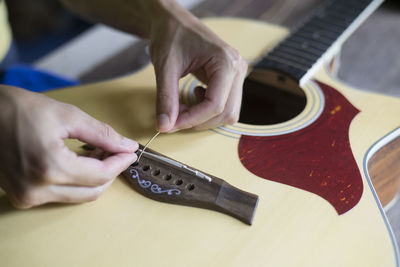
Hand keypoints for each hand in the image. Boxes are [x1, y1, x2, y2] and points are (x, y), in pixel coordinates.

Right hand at [0, 86, 137, 208]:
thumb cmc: (17, 109)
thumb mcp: (67, 116)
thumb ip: (102, 134)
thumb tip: (127, 146)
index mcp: (49, 167)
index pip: (101, 175)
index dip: (120, 163)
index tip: (130, 152)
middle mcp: (37, 190)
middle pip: (92, 191)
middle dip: (110, 172)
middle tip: (116, 152)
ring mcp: (28, 197)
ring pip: (78, 196)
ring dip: (94, 178)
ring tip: (97, 153)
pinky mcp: (22, 197)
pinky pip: (61, 195)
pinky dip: (75, 181)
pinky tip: (78, 160)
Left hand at [149, 1, 247, 131]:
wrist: (174, 22)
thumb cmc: (171, 36)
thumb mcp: (165, 67)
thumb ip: (166, 98)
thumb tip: (164, 126)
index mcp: (226, 62)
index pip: (215, 105)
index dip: (192, 119)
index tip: (170, 125)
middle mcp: (237, 68)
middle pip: (226, 113)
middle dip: (198, 120)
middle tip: (174, 116)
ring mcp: (237, 75)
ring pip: (228, 113)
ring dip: (203, 117)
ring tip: (182, 105)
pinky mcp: (231, 80)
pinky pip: (225, 106)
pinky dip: (207, 111)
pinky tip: (193, 97)